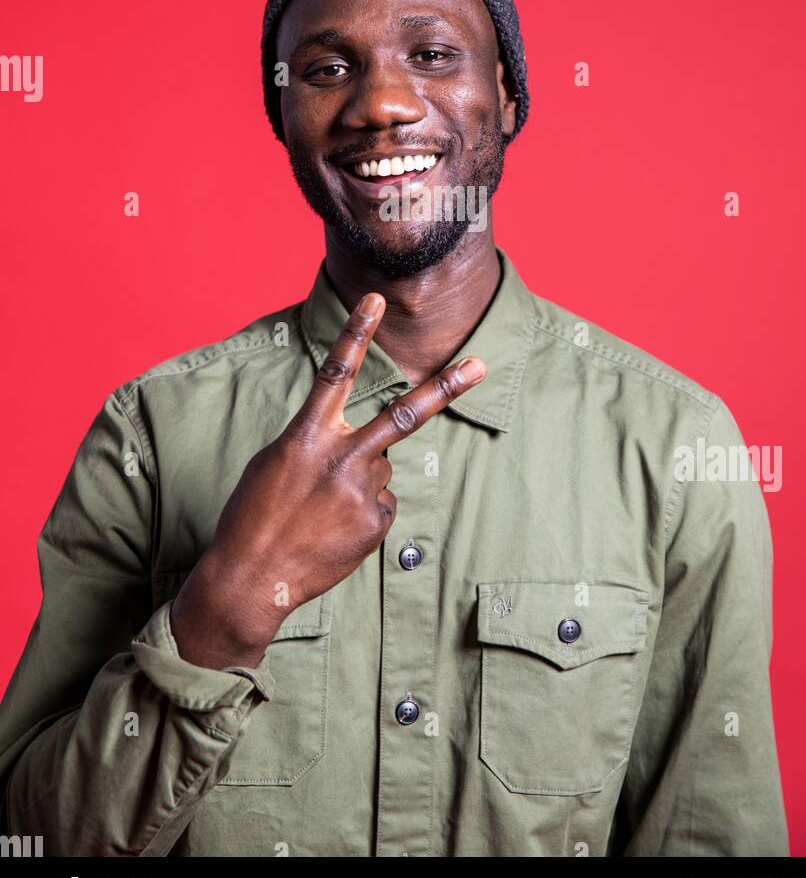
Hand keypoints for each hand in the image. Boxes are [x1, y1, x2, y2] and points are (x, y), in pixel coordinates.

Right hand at [170, 292, 485, 668]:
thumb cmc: (255, 515)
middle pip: (404, 414)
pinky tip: (333, 531)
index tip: (375, 299)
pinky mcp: (375, 523)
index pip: (336, 372)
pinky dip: (361, 513)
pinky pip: (379, 505)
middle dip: (447, 388)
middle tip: (481, 364)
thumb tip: (363, 449)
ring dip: (359, 481)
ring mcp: (363, 492)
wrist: (251, 578)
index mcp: (307, 435)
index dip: (356, 332)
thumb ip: (319, 441)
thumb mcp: (275, 462)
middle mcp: (341, 458)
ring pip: (380, 469)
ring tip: (323, 510)